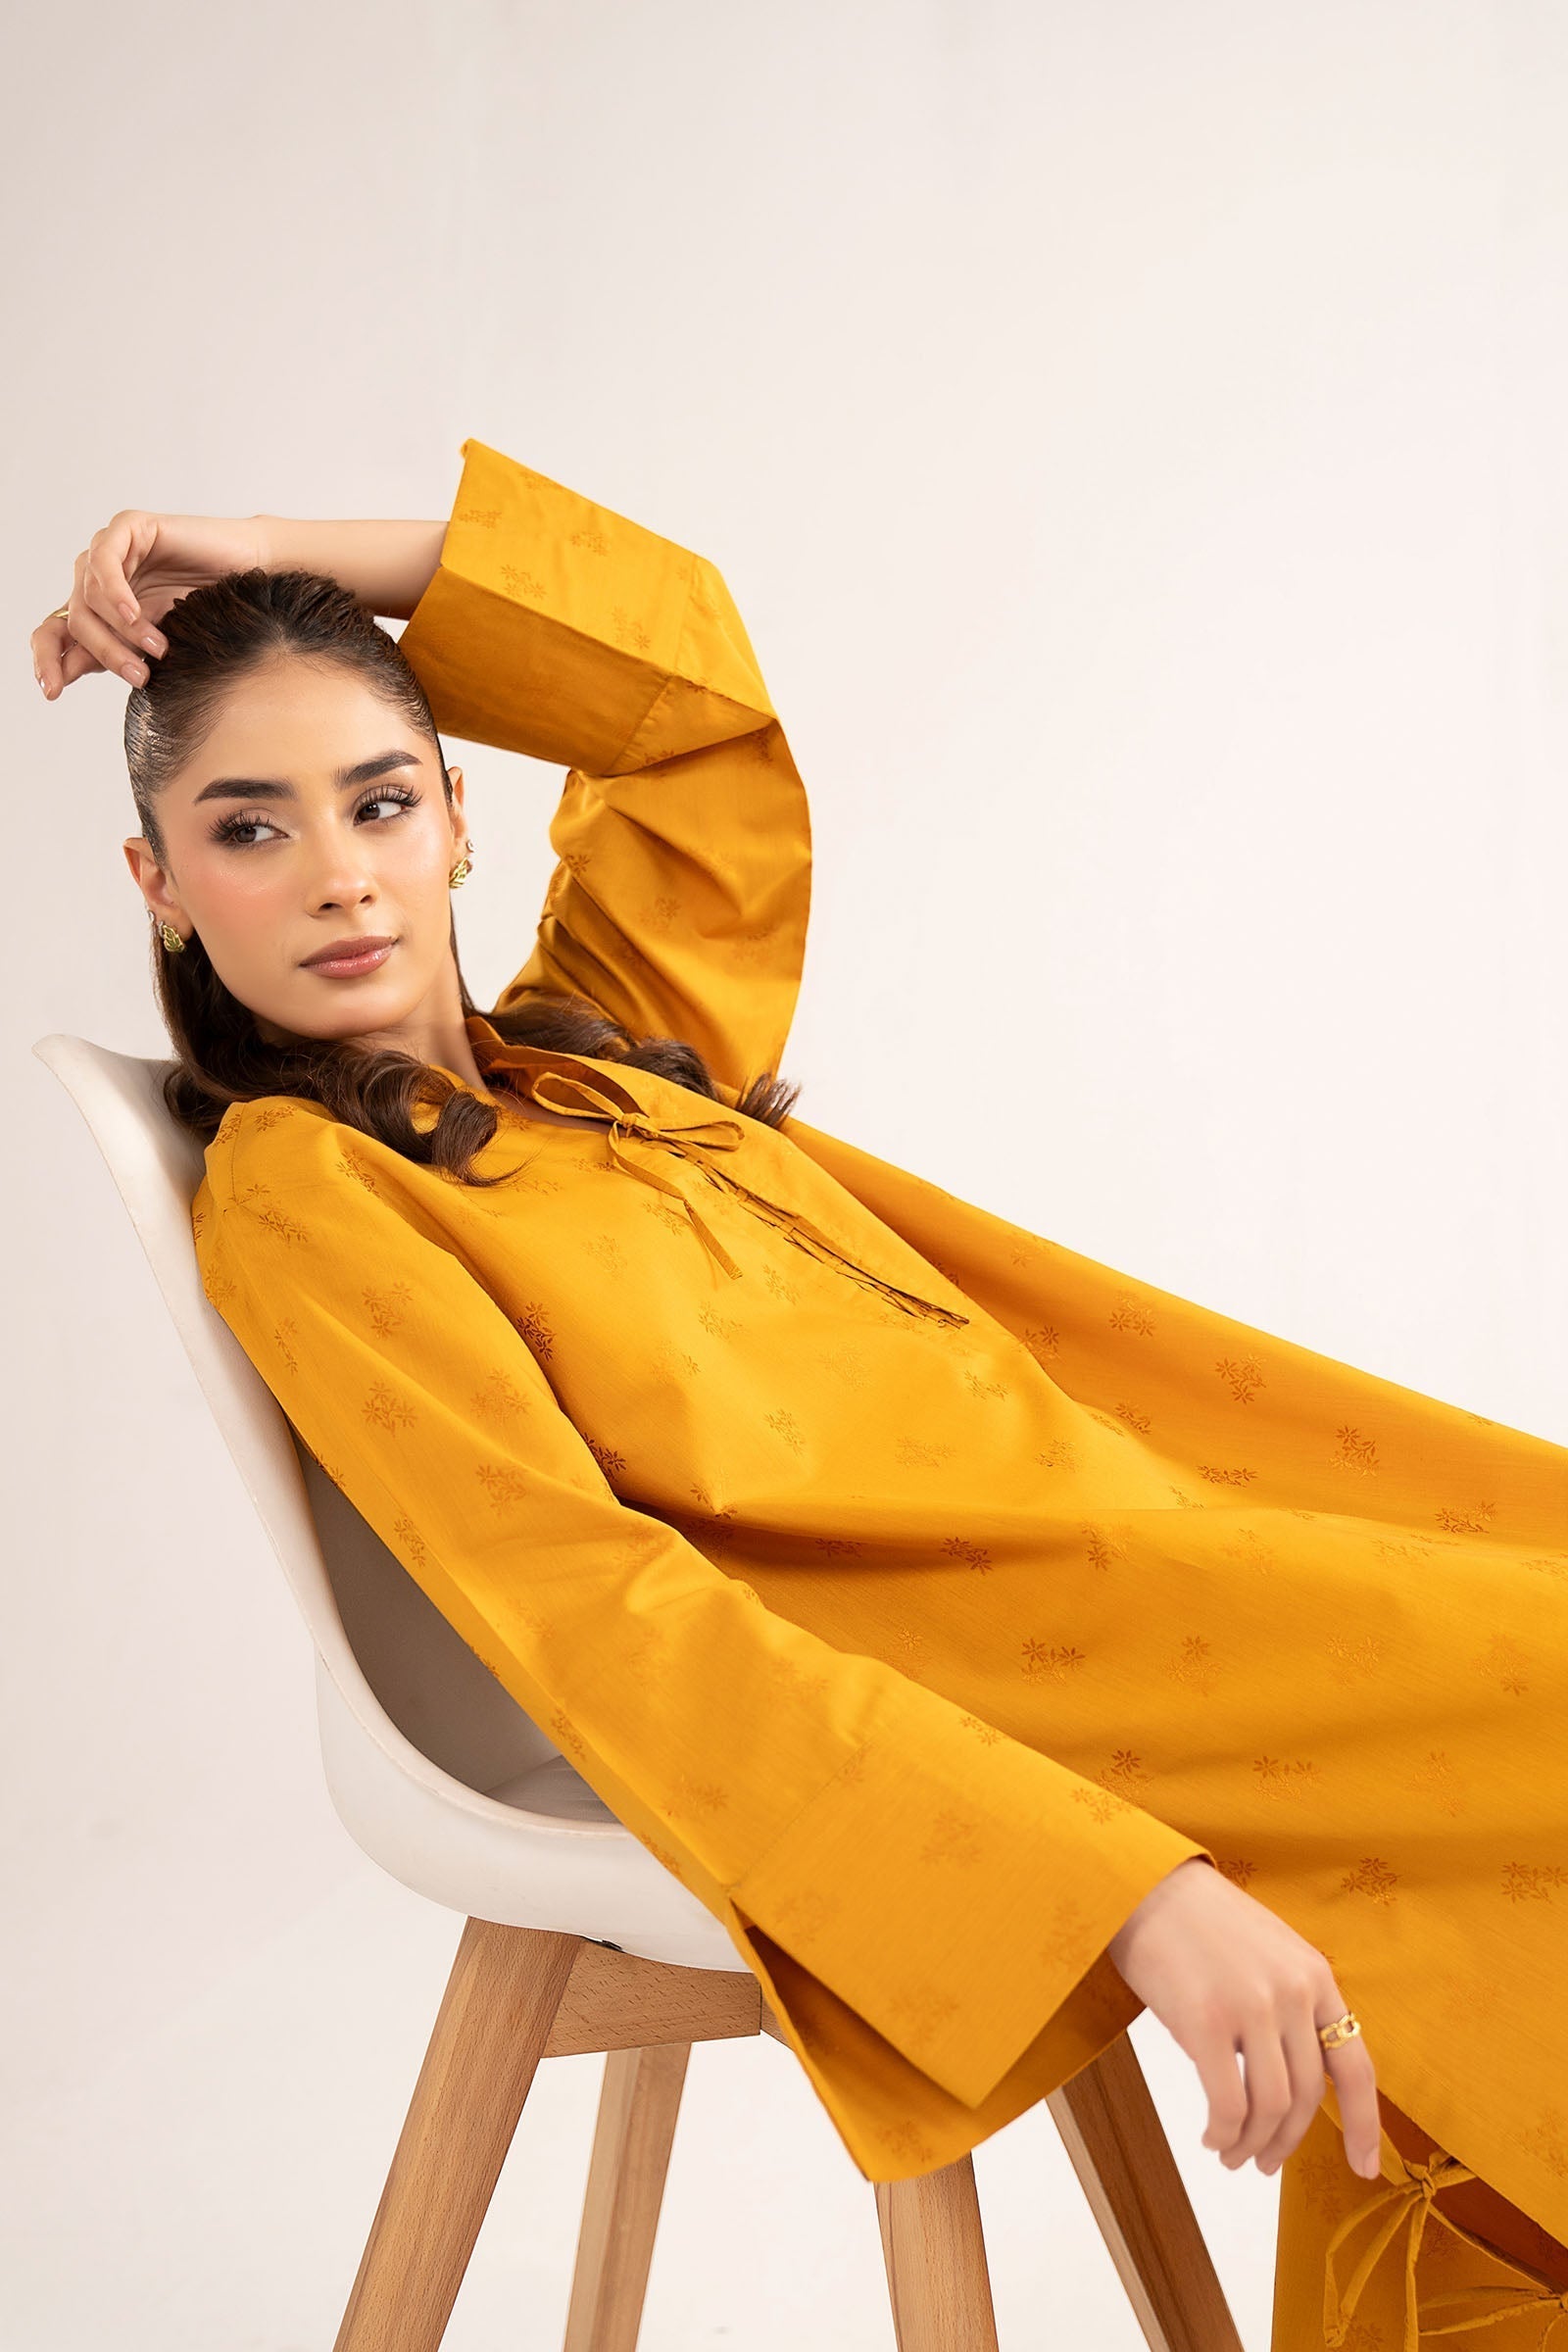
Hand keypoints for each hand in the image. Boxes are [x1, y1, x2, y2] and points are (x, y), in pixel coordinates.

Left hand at [32, 510, 268, 698]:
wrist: (252, 580)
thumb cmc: (212, 614)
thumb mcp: (155, 647)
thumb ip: (111, 656)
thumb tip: (62, 678)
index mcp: (98, 610)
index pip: (54, 633)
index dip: (46, 661)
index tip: (51, 692)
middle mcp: (97, 580)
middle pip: (75, 620)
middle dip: (105, 652)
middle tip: (140, 677)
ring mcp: (109, 551)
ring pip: (88, 596)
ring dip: (122, 629)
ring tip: (158, 647)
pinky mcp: (127, 528)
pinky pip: (103, 561)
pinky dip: (115, 592)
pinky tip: (135, 612)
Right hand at [1106, 1855, 1381, 2179]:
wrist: (1143, 1886)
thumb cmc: (1200, 1924)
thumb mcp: (1268, 1955)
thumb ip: (1292, 2007)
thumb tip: (1297, 2084)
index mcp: (1315, 1976)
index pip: (1356, 2068)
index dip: (1365, 2127)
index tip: (1365, 2169)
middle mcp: (1292, 1993)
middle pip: (1306, 2098)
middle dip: (1286, 2142)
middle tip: (1264, 2164)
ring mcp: (1252, 2007)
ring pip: (1270, 2108)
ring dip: (1253, 2145)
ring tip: (1230, 2155)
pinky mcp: (1206, 2021)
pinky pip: (1228, 2105)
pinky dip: (1223, 2133)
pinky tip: (1210, 2136)